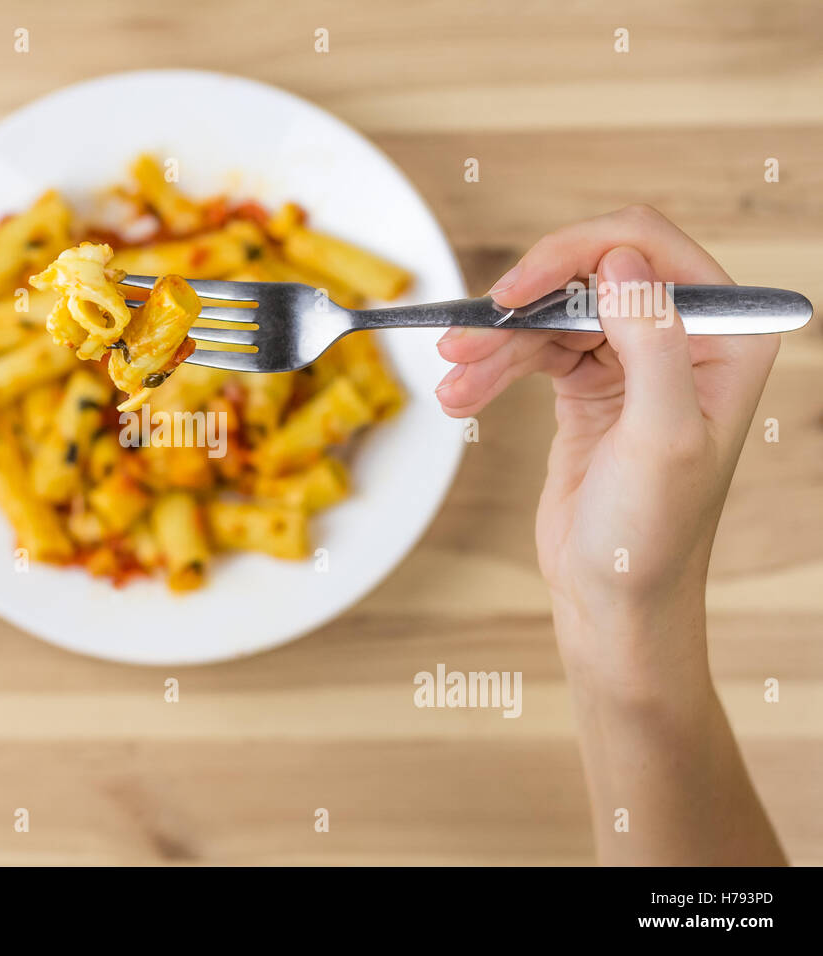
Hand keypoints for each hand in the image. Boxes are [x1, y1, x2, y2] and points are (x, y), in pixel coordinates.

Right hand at [435, 205, 778, 692]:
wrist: (612, 600)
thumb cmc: (650, 535)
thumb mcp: (660, 436)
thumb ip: (652, 340)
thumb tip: (620, 260)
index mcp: (726, 338)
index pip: (648, 248)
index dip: (576, 255)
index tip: (516, 292)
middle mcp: (684, 337)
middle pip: (588, 274)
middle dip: (523, 304)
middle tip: (468, 335)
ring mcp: (633, 359)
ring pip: (550, 315)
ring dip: (494, 344)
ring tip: (452, 378)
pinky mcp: (589, 386)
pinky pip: (532, 353)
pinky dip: (492, 370)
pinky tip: (459, 396)